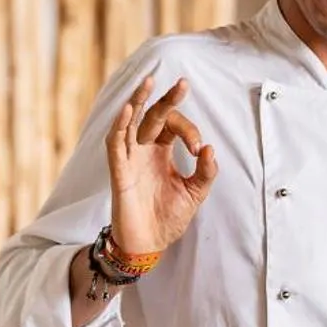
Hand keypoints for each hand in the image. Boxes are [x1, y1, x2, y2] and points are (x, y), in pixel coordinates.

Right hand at [107, 74, 218, 255]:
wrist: (149, 244)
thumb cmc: (168, 217)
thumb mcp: (195, 193)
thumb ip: (205, 172)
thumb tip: (210, 149)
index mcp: (162, 151)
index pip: (174, 126)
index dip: (189, 131)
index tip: (198, 149)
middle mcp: (144, 149)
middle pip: (153, 115)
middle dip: (167, 99)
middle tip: (183, 83)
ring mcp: (130, 158)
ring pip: (130, 122)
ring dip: (138, 101)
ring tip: (147, 82)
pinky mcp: (119, 171)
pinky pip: (116, 144)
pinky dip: (120, 126)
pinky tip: (128, 110)